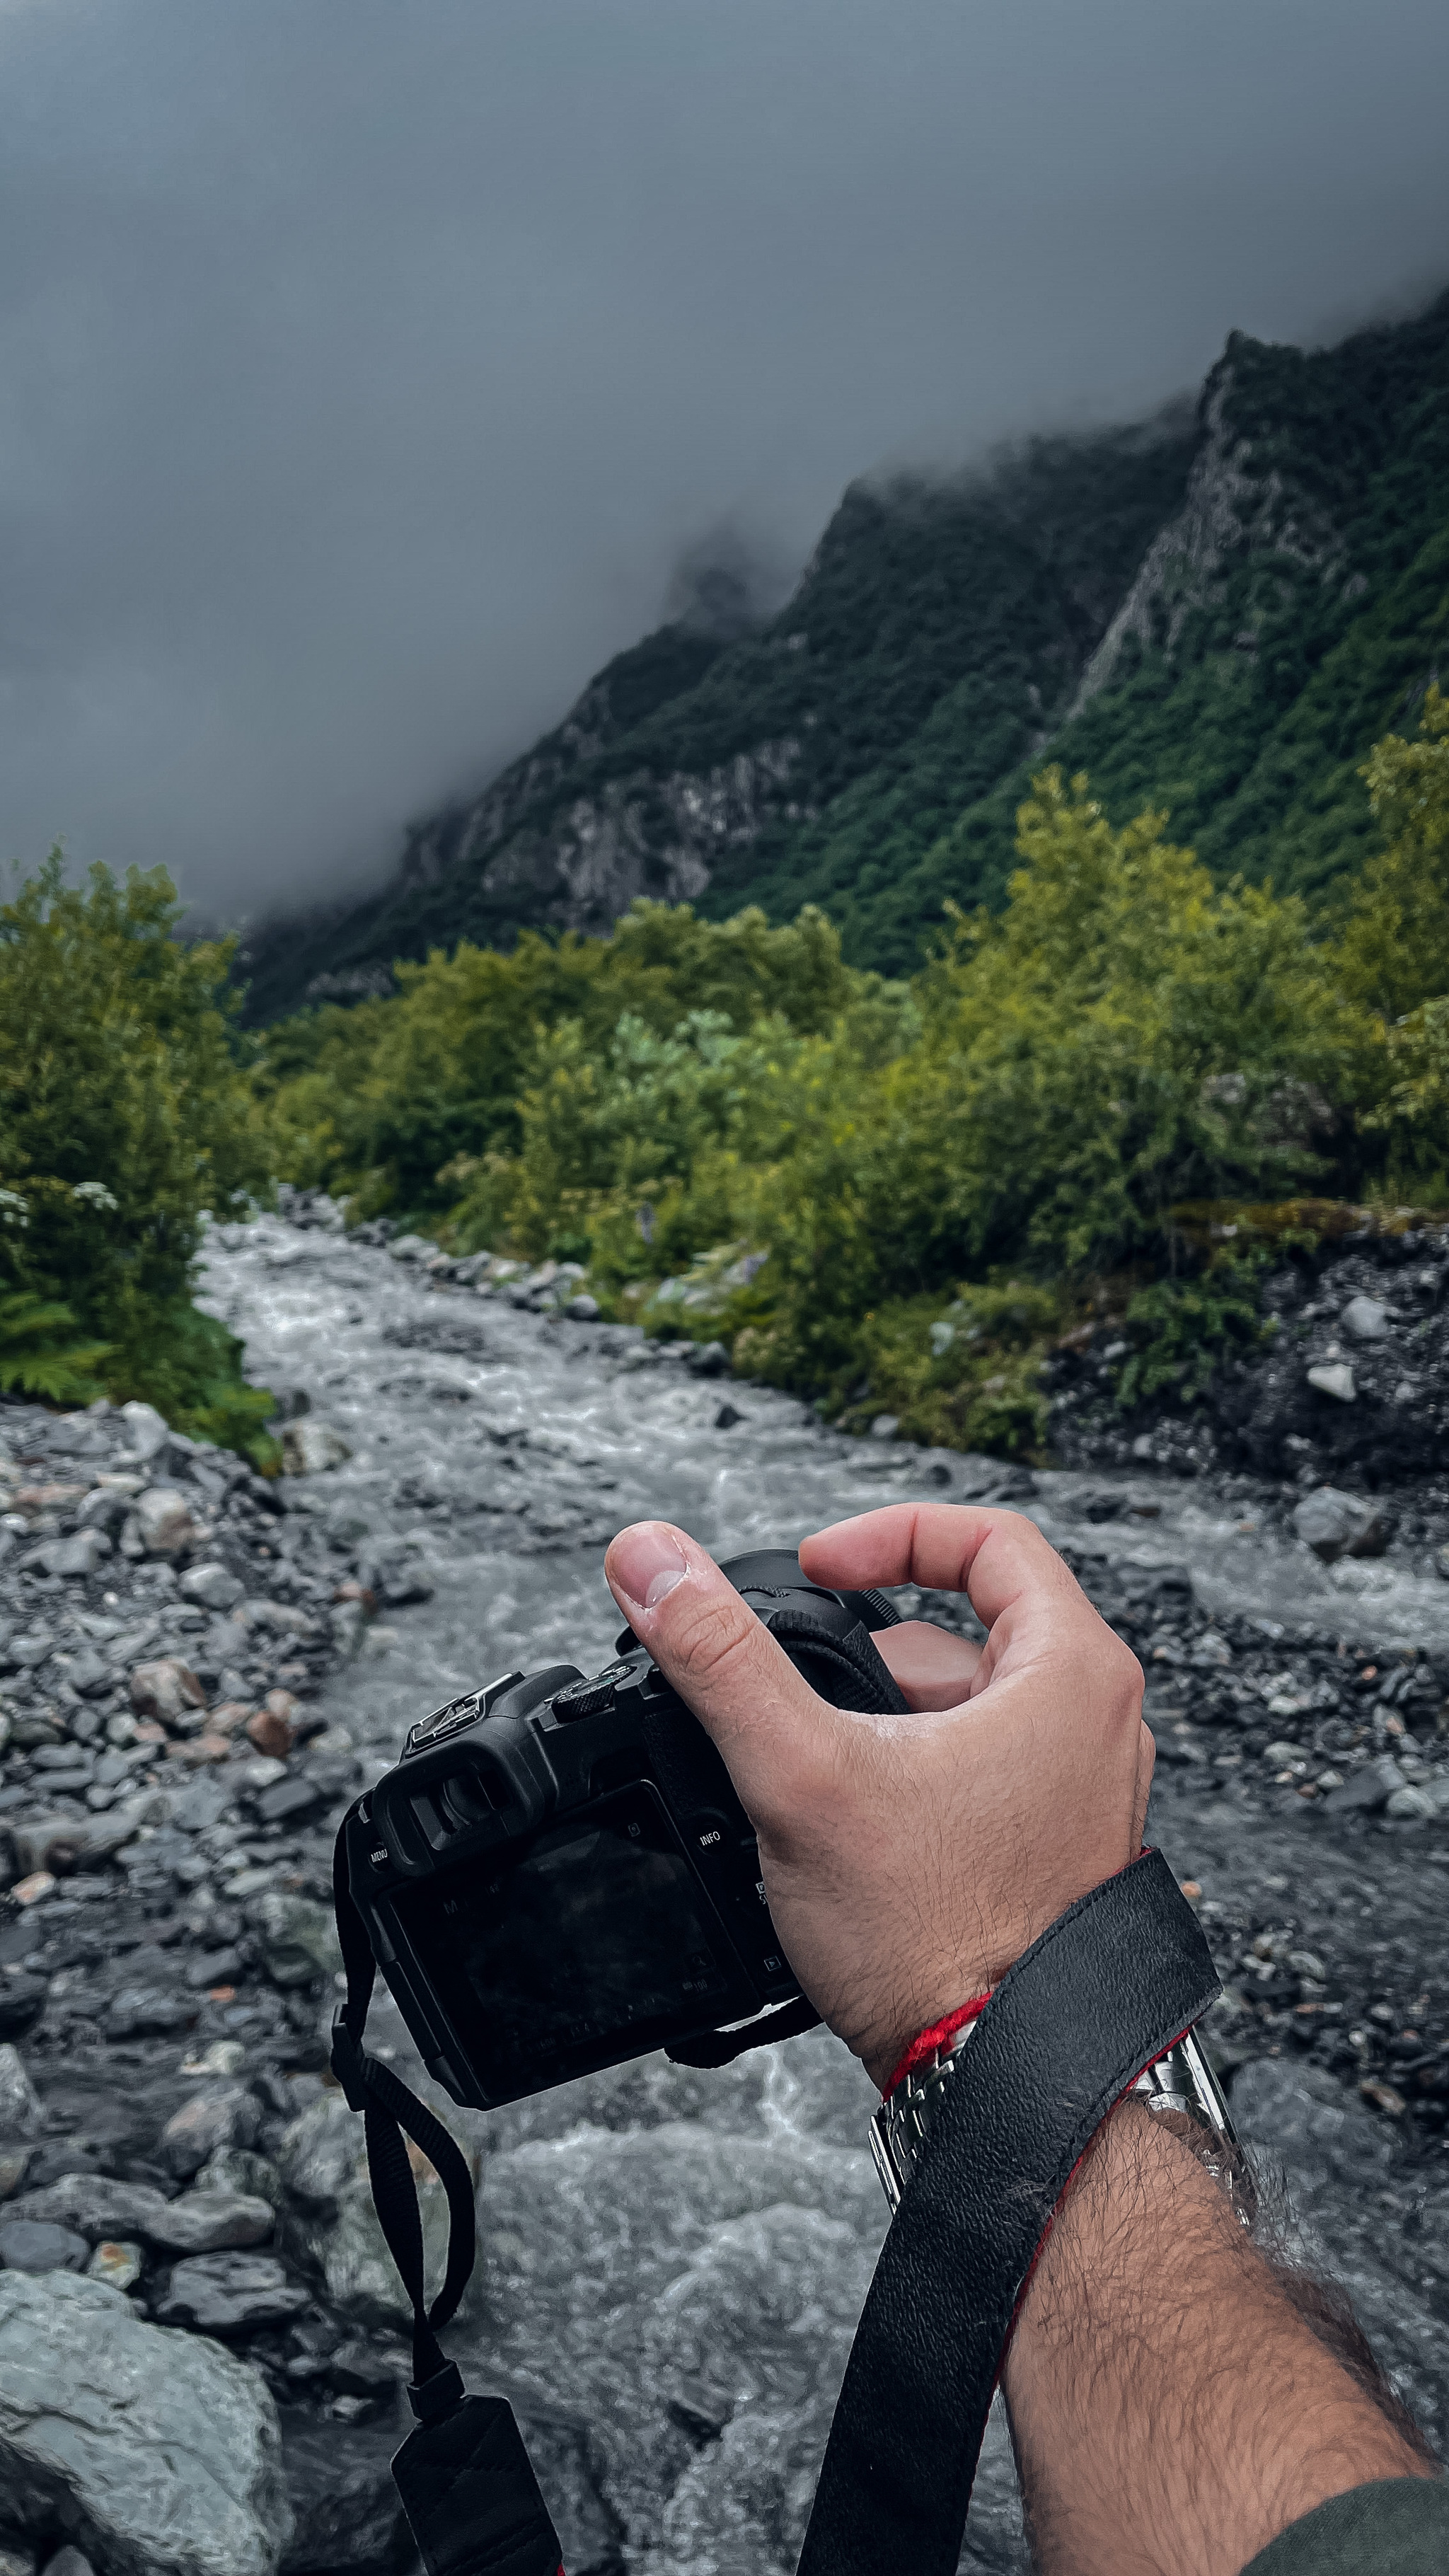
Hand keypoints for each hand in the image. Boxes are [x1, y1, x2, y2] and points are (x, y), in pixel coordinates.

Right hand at [604, 1502, 1152, 2087]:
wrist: (998, 2082)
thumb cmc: (942, 1943)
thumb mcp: (804, 1774)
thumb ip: (720, 1657)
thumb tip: (652, 1559)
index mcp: (1075, 1674)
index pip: (988, 1540)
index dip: (886, 1537)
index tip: (816, 1570)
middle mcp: (1099, 1724)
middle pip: (969, 1625)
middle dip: (867, 1653)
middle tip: (801, 1700)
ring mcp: (1082, 1792)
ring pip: (967, 1704)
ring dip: (884, 1721)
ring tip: (821, 1782)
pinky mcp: (1054, 1849)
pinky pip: (977, 1770)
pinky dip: (911, 1775)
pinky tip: (855, 1831)